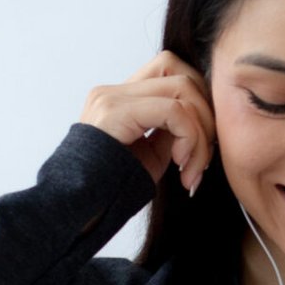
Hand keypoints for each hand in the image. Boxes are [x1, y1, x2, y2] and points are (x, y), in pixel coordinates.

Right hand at [79, 53, 216, 193]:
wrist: (77, 211)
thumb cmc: (112, 191)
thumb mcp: (151, 156)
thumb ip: (173, 132)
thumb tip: (204, 122)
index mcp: (122, 99)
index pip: (173, 73)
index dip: (200, 105)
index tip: (202, 148)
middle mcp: (115, 91)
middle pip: (182, 73)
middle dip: (207, 115)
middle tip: (204, 158)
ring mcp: (112, 98)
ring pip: (183, 88)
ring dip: (201, 132)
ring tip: (192, 169)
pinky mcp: (115, 112)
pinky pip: (173, 110)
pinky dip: (190, 138)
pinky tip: (182, 166)